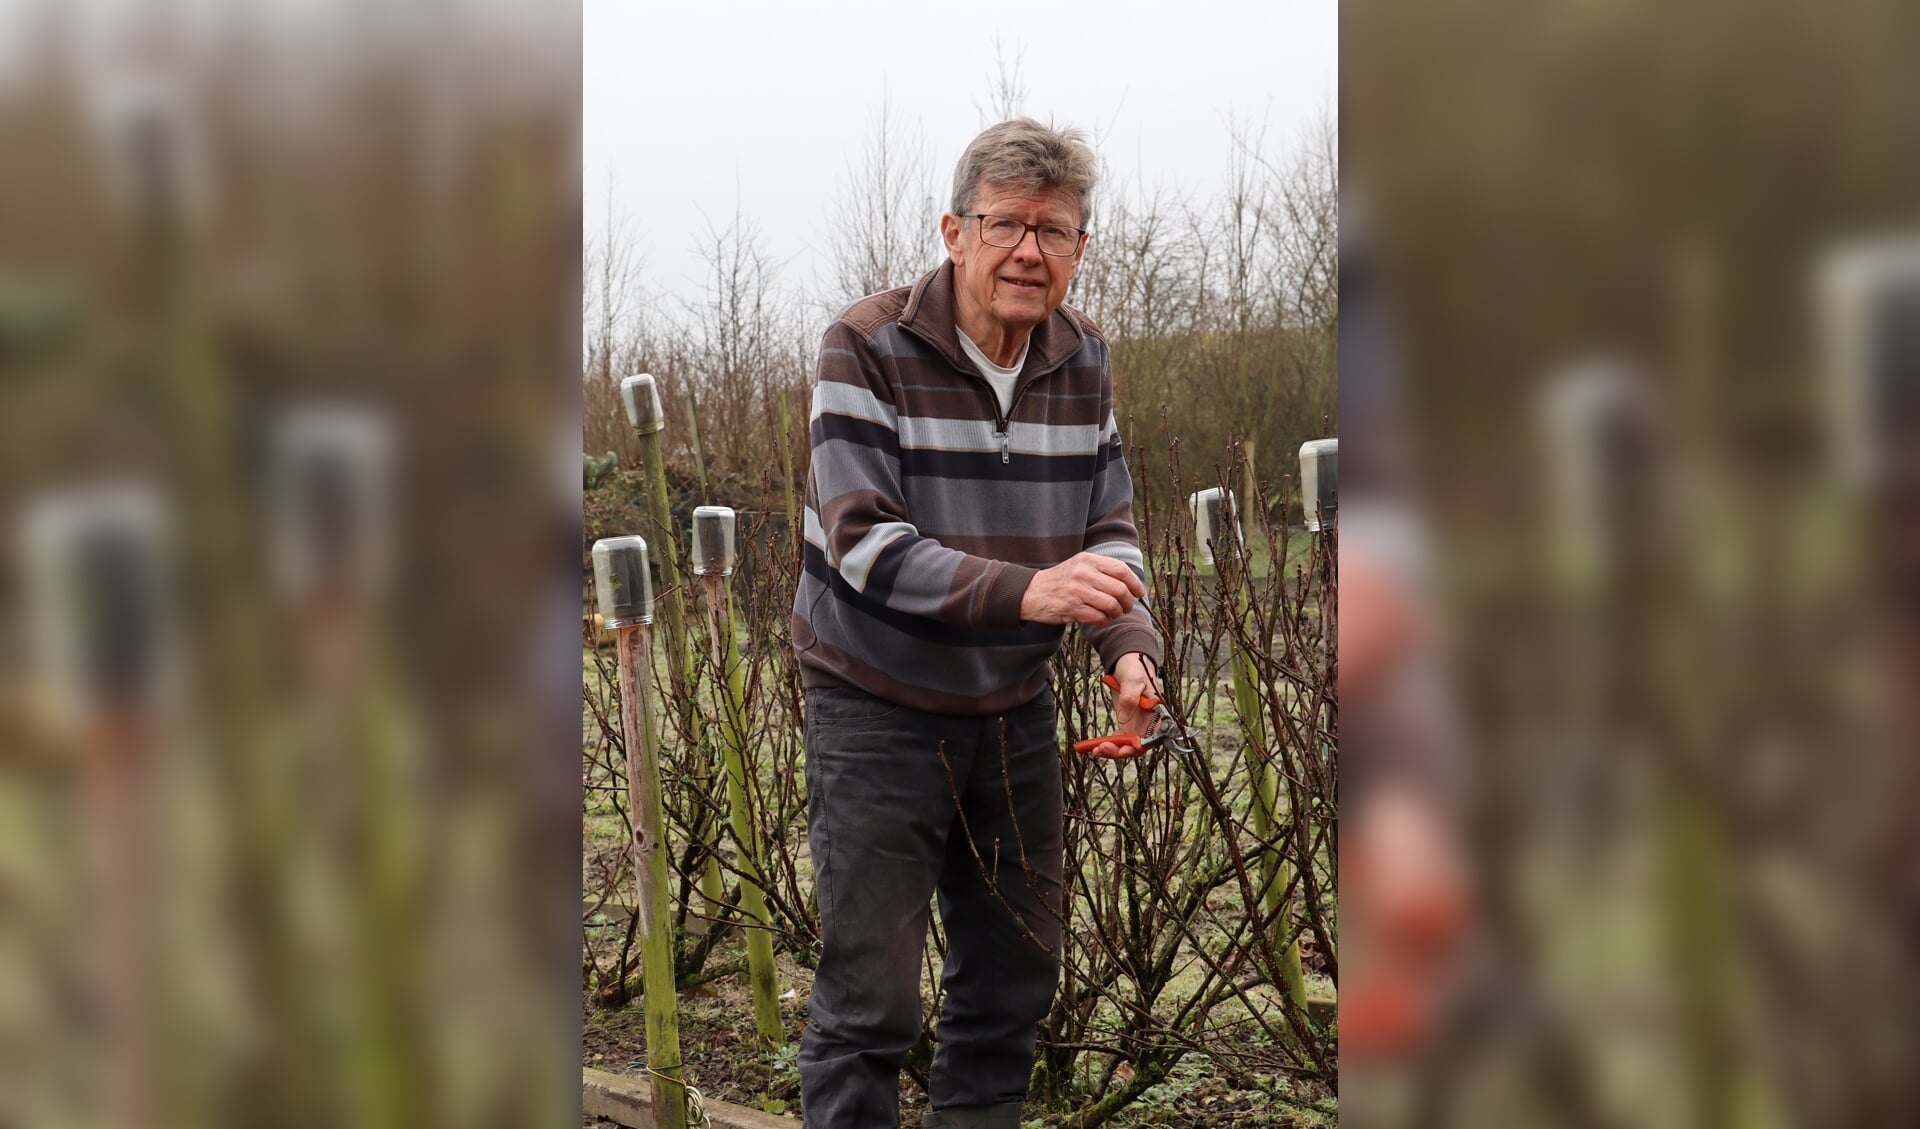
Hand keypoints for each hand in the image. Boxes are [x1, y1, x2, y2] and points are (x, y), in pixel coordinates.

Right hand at [1020, 552, 1144, 624]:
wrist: (1031, 592)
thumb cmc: (1061, 580)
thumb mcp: (1079, 565)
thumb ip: (1101, 570)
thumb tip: (1130, 583)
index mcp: (1088, 560)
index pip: (1121, 569)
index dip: (1135, 583)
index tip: (1139, 593)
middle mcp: (1083, 573)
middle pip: (1120, 589)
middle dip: (1128, 602)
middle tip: (1126, 608)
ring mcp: (1077, 591)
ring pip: (1111, 605)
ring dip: (1117, 613)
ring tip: (1113, 614)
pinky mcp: (1072, 608)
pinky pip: (1099, 617)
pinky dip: (1104, 621)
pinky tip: (1100, 619)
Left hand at [1078, 652, 1159, 759]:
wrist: (1126, 665)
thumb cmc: (1135, 670)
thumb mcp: (1132, 680)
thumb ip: (1130, 698)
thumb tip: (1124, 719)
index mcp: (1157, 714)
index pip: (1153, 737)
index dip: (1141, 746)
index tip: (1127, 749)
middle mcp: (1149, 724)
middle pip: (1138, 746)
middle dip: (1121, 750)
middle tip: (1104, 748)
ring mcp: (1137, 726)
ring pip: (1126, 746)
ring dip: (1111, 751)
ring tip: (1095, 750)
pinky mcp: (1125, 725)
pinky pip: (1117, 740)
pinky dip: (1106, 745)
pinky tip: (1094, 747)